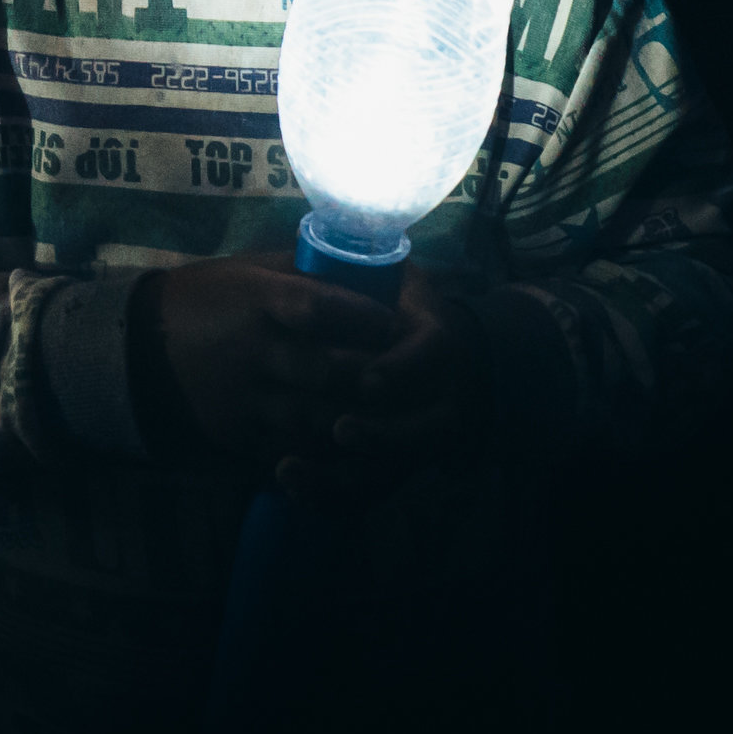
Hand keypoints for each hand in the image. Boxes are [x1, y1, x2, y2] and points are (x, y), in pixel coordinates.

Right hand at [137, 252, 402, 463]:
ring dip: (357, 419)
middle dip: (372, 375)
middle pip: (328, 370)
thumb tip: (361, 270)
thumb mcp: (247, 271)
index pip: (321, 308)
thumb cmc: (203, 298)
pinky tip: (348, 442)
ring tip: (386, 413)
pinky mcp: (238, 434)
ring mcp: (244, 398)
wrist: (138, 346)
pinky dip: (326, 451)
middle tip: (402, 374)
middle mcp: (252, 351)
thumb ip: (302, 276)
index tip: (393, 320)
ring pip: (317, 418)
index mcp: (255, 301)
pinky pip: (293, 451)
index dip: (364, 317)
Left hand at [276, 268, 490, 510]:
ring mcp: (420, 442)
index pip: (430, 357)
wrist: (443, 363)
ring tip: (290, 470)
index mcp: (438, 343)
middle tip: (336, 431)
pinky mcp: (394, 470)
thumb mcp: (395, 281)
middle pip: (420, 432)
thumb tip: (335, 232)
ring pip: (390, 473)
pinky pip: (366, 497)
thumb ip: (368, 269)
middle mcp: (441, 399)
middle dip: (378, 435)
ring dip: (343, 477)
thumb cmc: (396, 310)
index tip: (367, 381)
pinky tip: (289, 492)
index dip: (401, 371)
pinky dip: (329, 501)